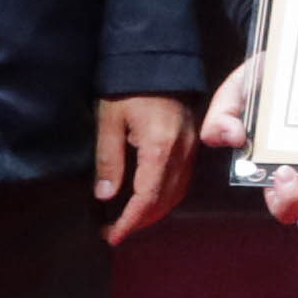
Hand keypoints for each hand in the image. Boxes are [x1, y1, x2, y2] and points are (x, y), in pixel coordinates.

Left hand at [92, 92, 196, 244]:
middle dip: (141, 221)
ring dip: (154, 212)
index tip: (112, 236)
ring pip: (177, 193)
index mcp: (160, 148)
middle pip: (166, 200)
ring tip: (129, 220)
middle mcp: (182, 153)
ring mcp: (191, 149)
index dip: (130, 221)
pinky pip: (182, 181)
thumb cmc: (127, 89)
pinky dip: (166, 197)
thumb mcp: (109, 122)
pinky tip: (148, 198)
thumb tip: (105, 195)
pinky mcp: (192, 144)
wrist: (157, 61)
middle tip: (114, 231)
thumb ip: (109, 160)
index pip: (148, 197)